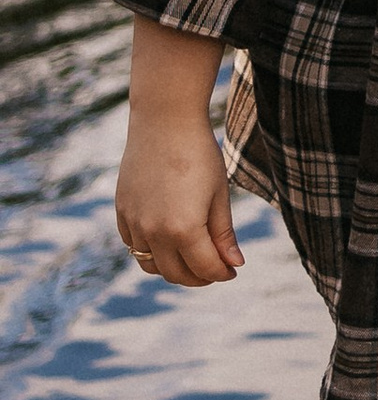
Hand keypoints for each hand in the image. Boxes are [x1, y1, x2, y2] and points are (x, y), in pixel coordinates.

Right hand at [115, 24, 242, 287]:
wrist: (164, 122)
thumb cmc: (200, 155)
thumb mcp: (219, 195)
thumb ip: (223, 234)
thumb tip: (233, 265)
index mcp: (183, 229)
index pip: (205, 269)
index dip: (222, 273)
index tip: (233, 270)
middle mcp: (154, 232)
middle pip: (176, 274)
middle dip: (199, 277)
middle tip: (216, 269)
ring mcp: (134, 224)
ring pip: (151, 266)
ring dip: (173, 269)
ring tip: (193, 258)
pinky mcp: (122, 213)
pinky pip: (134, 247)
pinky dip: (152, 252)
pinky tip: (169, 241)